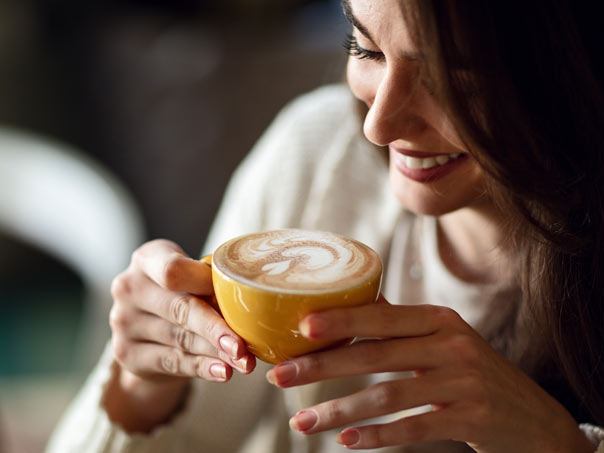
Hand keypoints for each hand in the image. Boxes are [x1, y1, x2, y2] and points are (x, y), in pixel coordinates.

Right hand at [107, 239, 255, 430]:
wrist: (148, 330)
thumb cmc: (181, 293)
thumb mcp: (191, 279)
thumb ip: (212, 283)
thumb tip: (253, 298)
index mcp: (147, 259)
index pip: (172, 270)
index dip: (204, 283)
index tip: (233, 294)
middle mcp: (129, 287)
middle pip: (179, 309)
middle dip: (216, 328)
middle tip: (243, 346)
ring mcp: (123, 322)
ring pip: (180, 339)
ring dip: (216, 353)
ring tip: (244, 362)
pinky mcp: (126, 353)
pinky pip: (172, 362)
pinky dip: (202, 367)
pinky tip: (223, 372)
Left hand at [266, 298, 592, 451]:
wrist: (535, 418)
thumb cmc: (478, 373)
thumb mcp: (446, 339)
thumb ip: (403, 325)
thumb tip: (360, 302)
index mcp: (439, 319)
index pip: (381, 316)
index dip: (341, 320)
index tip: (301, 327)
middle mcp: (452, 344)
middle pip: (375, 355)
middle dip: (323, 366)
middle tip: (282, 376)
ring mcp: (464, 381)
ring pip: (388, 396)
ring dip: (340, 410)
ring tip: (303, 423)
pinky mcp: (472, 418)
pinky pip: (414, 428)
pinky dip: (377, 436)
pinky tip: (347, 441)